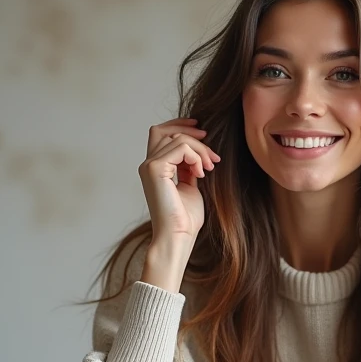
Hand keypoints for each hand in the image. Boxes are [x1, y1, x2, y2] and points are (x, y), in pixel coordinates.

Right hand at [138, 117, 219, 242]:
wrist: (178, 236)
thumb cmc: (185, 218)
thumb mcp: (190, 186)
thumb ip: (189, 167)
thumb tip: (198, 151)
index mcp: (154, 168)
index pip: (160, 133)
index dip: (180, 125)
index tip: (202, 131)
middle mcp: (148, 165)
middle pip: (166, 131)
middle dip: (192, 135)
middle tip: (212, 153)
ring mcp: (149, 166)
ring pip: (176, 138)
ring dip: (199, 149)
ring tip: (209, 168)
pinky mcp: (155, 169)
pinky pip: (180, 147)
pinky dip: (195, 157)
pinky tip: (201, 173)